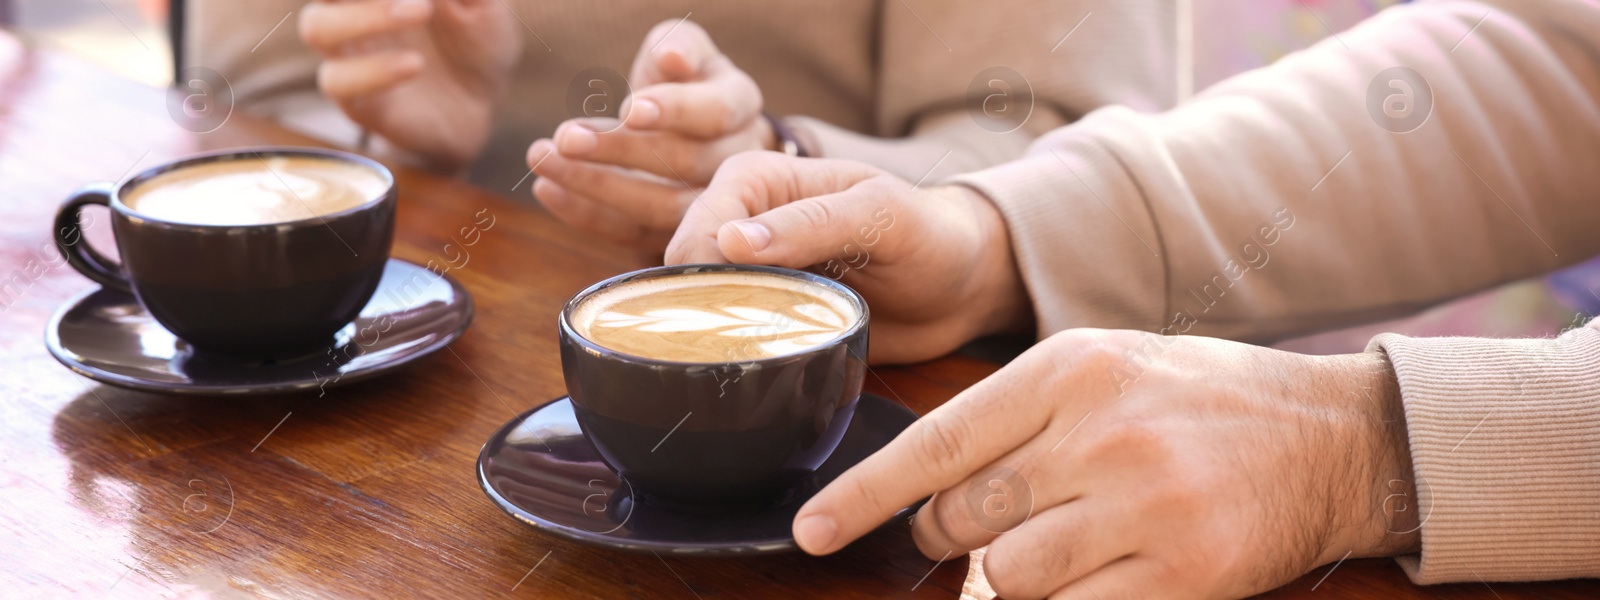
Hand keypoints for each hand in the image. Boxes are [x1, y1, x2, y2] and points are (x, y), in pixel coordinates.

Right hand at [300, 0, 520, 168]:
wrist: (485, 104)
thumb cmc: (477, 41)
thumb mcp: (483, 4)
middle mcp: (351, 12)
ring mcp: (349, 55)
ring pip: (317, 27)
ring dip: (365, 15)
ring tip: (422, 11)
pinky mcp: (356, 100)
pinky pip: (340, 81)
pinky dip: (374, 69)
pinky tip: (415, 63)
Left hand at [526, 19, 773, 251]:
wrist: (691, 131)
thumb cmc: (680, 80)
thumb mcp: (681, 51)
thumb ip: (679, 45)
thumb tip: (673, 59)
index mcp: (741, 107)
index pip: (716, 112)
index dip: (674, 111)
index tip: (628, 110)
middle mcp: (738, 161)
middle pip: (686, 163)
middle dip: (621, 151)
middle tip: (565, 138)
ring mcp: (712, 206)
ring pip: (663, 207)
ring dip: (598, 188)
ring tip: (544, 161)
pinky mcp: (676, 234)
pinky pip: (635, 234)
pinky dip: (588, 215)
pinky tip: (547, 189)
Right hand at [662, 153, 1030, 363]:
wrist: (957, 285)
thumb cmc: (927, 233)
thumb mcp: (881, 215)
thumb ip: (811, 222)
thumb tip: (728, 242)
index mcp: (754, 180)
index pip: (700, 228)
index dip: (711, 271)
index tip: (752, 308)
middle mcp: (737, 224)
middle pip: (683, 273)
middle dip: (706, 310)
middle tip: (761, 340)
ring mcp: (743, 275)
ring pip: (693, 311)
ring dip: (715, 339)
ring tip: (760, 357)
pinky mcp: (756, 318)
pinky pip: (719, 341)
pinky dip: (730, 357)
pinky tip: (758, 369)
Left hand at [791, 330, 1420, 598]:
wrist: (1334, 437)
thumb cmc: (1201, 403)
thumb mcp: (1106, 372)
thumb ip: (1019, 425)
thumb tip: (933, 497)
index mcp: (1069, 370)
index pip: (939, 442)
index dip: (865, 494)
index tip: (813, 531)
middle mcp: (1100, 433)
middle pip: (968, 517)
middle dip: (954, 539)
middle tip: (985, 533)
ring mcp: (1143, 506)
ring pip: (1012, 576)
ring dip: (1016, 580)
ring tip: (1064, 550)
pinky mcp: (1181, 574)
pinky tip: (1094, 580)